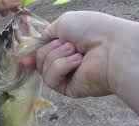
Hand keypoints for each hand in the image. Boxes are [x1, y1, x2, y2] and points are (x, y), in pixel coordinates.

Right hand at [24, 11, 138, 97]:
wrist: (113, 47)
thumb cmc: (92, 30)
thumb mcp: (64, 23)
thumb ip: (47, 35)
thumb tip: (33, 50)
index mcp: (66, 46)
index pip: (43, 53)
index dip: (33, 54)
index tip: (25, 57)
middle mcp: (66, 62)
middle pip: (40, 60)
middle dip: (50, 49)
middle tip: (70, 44)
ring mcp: (68, 76)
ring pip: (43, 69)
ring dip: (57, 56)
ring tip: (77, 53)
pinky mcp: (70, 89)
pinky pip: (51, 80)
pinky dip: (62, 67)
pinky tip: (77, 62)